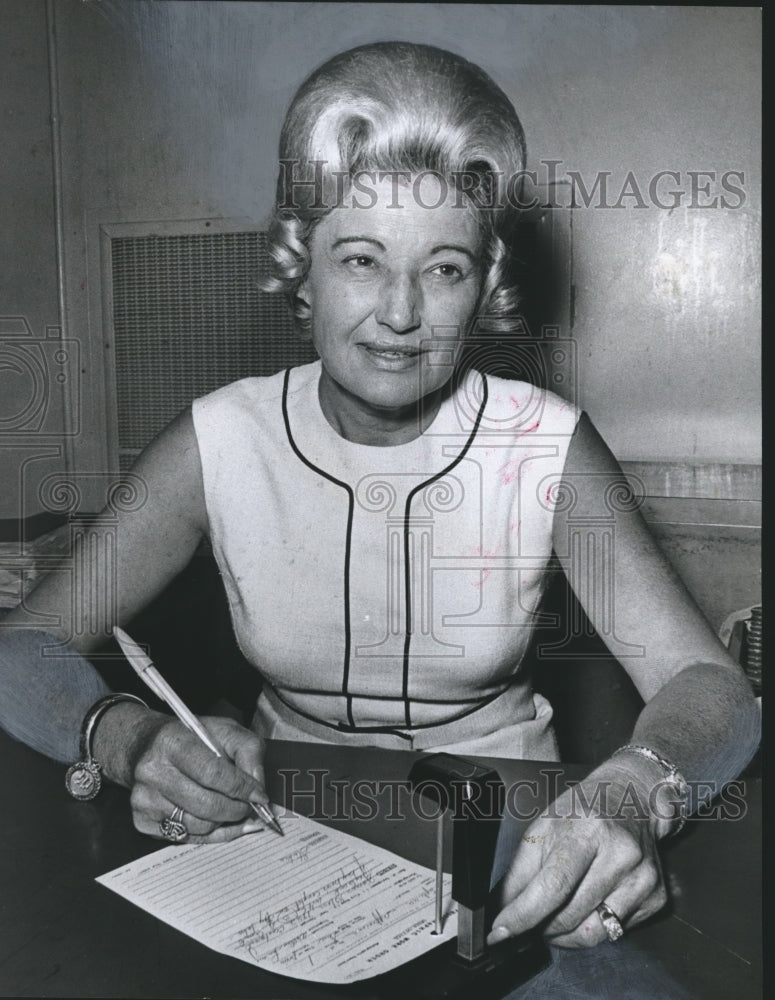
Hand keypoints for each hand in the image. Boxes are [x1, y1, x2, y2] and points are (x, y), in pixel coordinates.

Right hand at [94, 705, 269, 842]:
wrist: (145, 745)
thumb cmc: (190, 738)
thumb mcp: (225, 730)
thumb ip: (248, 752)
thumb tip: (258, 789)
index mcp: (173, 742)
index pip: (213, 773)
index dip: (241, 788)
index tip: (259, 796)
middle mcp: (153, 771)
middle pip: (206, 805)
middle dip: (237, 809)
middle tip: (249, 806)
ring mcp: (144, 799)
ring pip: (199, 826)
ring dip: (223, 822)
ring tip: (231, 808)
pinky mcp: (142, 821)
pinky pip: (186, 837)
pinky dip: (209, 833)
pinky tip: (216, 820)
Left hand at [488, 765, 667, 948]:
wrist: (632, 799)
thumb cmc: (583, 812)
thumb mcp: (543, 827)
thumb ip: (519, 872)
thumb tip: (500, 910)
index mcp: (587, 830)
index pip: (553, 885)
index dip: (524, 914)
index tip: (500, 931)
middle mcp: (620, 853)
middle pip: (570, 914)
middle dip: (540, 926)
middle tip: (528, 921)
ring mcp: (643, 877)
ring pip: (593, 933)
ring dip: (564, 935)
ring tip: (553, 917)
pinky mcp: (656, 897)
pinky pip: (615, 933)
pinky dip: (591, 928)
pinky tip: (586, 906)